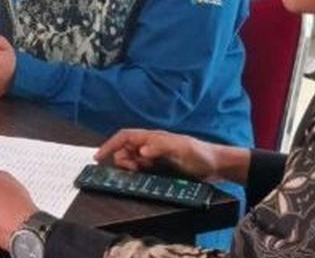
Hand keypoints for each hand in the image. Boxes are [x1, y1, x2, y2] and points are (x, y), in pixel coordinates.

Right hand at [95, 129, 231, 182]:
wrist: (217, 165)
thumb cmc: (200, 154)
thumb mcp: (181, 148)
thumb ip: (161, 146)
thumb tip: (141, 150)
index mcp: (153, 138)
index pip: (125, 137)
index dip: (110, 145)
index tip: (98, 156)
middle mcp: (151, 146)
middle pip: (124, 149)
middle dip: (121, 159)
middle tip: (132, 170)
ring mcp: (155, 157)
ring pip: (131, 160)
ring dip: (130, 167)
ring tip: (139, 174)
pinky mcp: (159, 168)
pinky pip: (141, 170)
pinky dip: (137, 174)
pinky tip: (144, 178)